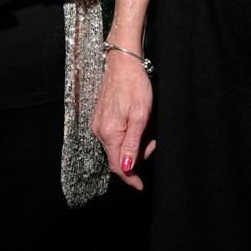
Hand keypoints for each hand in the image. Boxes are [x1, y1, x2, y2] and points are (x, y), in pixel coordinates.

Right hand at [91, 51, 154, 189]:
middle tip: (152, 143)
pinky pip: (113, 136)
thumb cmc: (135, 86)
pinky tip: (136, 126)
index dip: (130, 179)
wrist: (123, 63)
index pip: (117, 166)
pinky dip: (126, 137)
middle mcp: (99, 130)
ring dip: (132, 146)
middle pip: (117, 157)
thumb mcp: (140, 116)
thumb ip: (132, 144)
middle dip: (136, 157)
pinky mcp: (100, 117)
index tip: (141, 187)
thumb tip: (126, 168)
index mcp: (109, 132)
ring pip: (116, 146)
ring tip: (146, 131)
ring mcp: (98, 123)